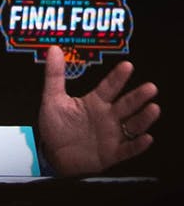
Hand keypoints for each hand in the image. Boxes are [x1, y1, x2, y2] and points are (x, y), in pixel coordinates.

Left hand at [38, 45, 159, 176]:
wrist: (53, 154)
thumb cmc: (56, 126)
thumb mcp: (53, 98)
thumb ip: (55, 75)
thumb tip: (54, 51)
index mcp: (95, 102)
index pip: (109, 87)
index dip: (118, 77)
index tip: (127, 66)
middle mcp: (107, 116)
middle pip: (126, 104)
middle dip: (138, 96)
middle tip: (149, 87)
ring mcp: (111, 135)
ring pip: (132, 125)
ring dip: (143, 118)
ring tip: (153, 108)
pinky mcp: (112, 153)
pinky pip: (128, 149)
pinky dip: (137, 145)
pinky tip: (145, 138)